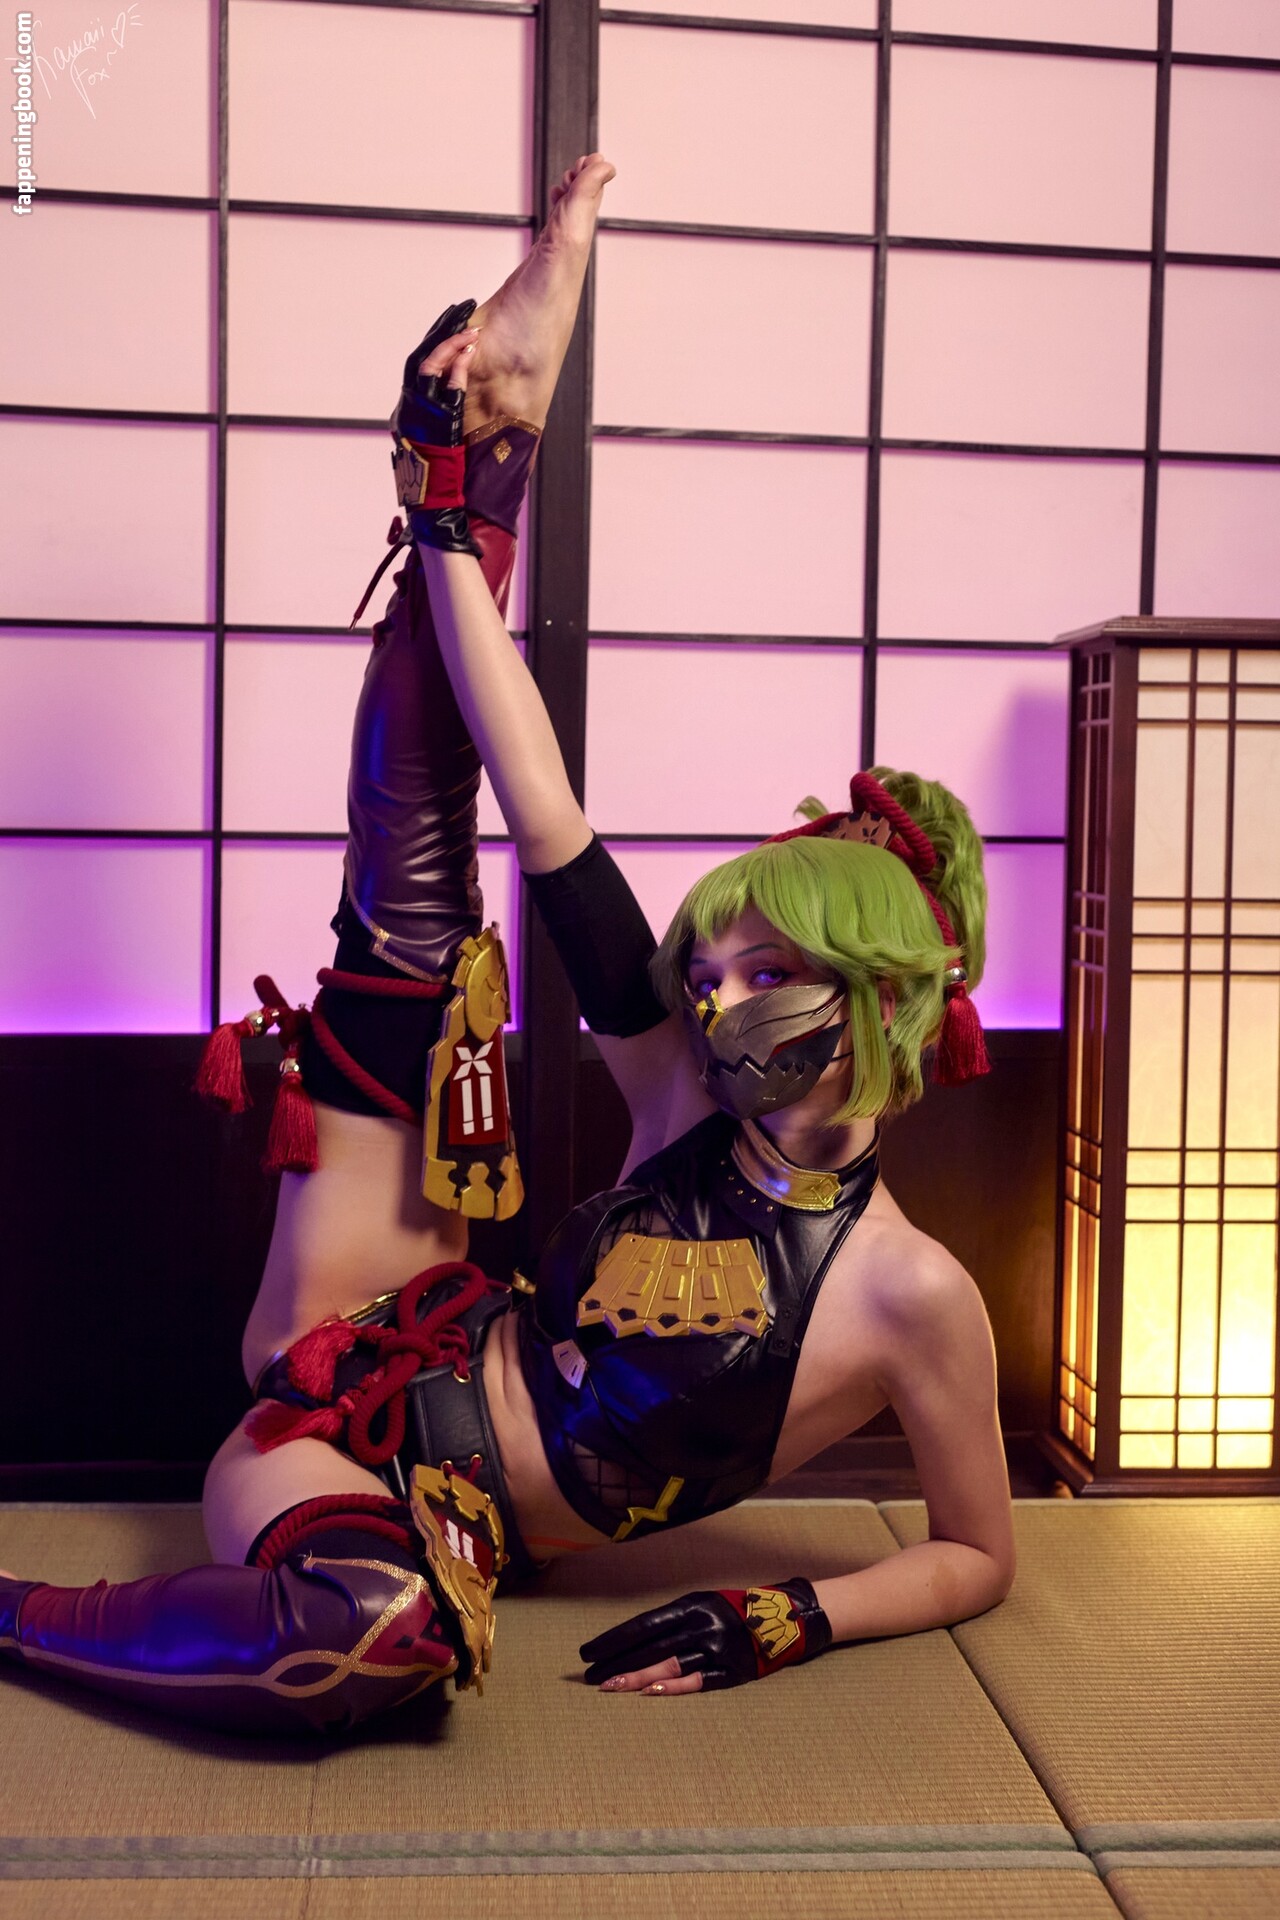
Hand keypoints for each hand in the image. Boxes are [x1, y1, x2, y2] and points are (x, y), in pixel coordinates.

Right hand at [392, 307, 481, 554]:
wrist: (435, 508)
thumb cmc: (440, 484)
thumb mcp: (436, 446)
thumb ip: (442, 421)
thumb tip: (457, 407)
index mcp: (410, 411)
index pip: (420, 366)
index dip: (436, 341)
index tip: (454, 322)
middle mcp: (409, 409)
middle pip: (421, 357)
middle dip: (442, 332)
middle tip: (462, 310)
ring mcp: (419, 414)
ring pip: (429, 366)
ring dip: (451, 344)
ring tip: (471, 326)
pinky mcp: (434, 421)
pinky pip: (444, 386)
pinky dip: (457, 366)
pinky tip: (471, 349)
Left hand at [580, 1579, 830, 1695]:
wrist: (786, 1617)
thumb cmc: (733, 1610)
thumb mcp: (703, 1604)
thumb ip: (672, 1622)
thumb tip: (630, 1641)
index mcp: (692, 1606)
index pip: (643, 1625)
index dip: (614, 1640)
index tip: (587, 1652)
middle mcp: (703, 1625)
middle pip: (652, 1647)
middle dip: (618, 1663)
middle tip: (589, 1678)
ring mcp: (719, 1649)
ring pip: (671, 1664)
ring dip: (638, 1678)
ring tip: (610, 1688)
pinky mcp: (735, 1671)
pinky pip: (701, 1680)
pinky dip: (676, 1686)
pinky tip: (652, 1693)